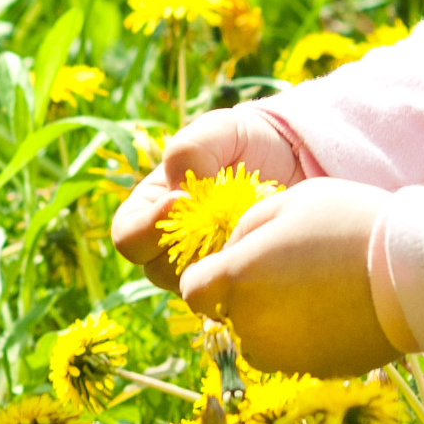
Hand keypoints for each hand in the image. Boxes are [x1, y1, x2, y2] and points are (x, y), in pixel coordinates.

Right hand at [111, 104, 315, 288]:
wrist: (296, 160)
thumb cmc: (244, 142)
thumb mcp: (218, 130)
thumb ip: (191, 149)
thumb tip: (178, 192)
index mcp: (150, 212)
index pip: (127, 238)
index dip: (145, 228)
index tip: (180, 199)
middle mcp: (173, 248)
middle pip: (158, 272)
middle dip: (188, 249)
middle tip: (222, 221)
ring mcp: (207, 269)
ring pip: (197, 287)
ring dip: (221, 260)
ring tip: (250, 226)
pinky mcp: (240, 282)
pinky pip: (234, 293)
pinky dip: (248, 271)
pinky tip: (268, 244)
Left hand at [181, 179, 402, 374]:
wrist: (415, 274)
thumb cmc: (349, 224)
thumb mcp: (289, 201)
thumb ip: (246, 227)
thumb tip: (231, 252)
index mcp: (237, 279)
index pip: (193, 289)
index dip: (209, 275)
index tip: (237, 263)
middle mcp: (252, 326)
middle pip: (229, 317)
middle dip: (247, 297)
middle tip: (291, 269)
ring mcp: (285, 356)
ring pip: (261, 341)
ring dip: (274, 321)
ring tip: (318, 289)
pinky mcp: (316, 371)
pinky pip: (297, 355)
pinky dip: (307, 337)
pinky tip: (339, 310)